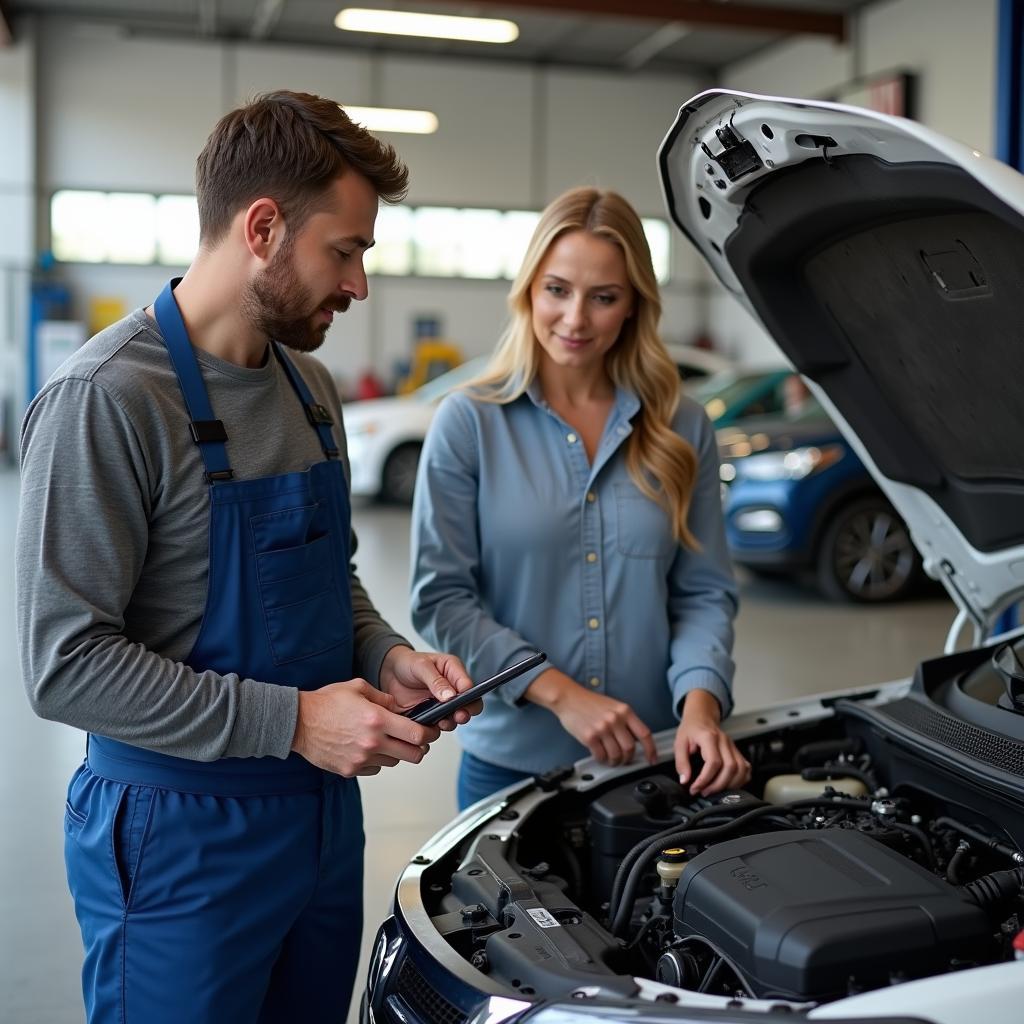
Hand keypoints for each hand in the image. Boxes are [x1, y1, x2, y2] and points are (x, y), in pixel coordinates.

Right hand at [291, 678, 439, 776]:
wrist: (298, 723)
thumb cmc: (326, 703)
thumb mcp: (358, 688)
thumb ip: (384, 698)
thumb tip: (399, 708)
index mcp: (377, 720)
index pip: (417, 734)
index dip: (429, 733)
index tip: (430, 731)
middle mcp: (372, 743)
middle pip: (413, 755)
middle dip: (419, 747)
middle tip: (415, 739)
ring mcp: (361, 759)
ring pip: (394, 762)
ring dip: (396, 753)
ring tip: (385, 740)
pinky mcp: (351, 770)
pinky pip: (375, 769)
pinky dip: (377, 760)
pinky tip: (367, 747)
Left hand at [378, 646, 479, 730]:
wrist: (389, 674)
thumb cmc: (408, 663)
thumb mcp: (421, 666)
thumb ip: (436, 680)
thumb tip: (451, 696)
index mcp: (453, 672)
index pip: (468, 685)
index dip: (469, 694)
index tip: (462, 701)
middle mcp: (452, 690)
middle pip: (468, 705)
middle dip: (466, 712)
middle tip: (459, 716)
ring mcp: (442, 705)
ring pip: (454, 718)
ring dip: (451, 722)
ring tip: (442, 723)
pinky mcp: (431, 717)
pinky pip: (437, 726)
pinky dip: (435, 729)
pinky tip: (428, 728)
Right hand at [527, 667, 657, 766]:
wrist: (569, 697)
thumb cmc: (590, 702)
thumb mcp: (613, 706)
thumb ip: (626, 721)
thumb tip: (636, 741)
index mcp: (625, 711)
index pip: (645, 734)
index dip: (651, 750)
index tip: (651, 759)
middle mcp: (615, 719)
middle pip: (630, 748)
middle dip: (628, 758)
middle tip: (623, 760)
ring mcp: (602, 728)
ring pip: (616, 755)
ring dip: (615, 762)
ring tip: (611, 759)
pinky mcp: (589, 736)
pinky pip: (601, 756)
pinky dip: (602, 760)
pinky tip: (600, 755)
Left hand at [674, 689, 750, 795]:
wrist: (701, 717)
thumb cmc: (691, 730)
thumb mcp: (679, 743)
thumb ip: (681, 762)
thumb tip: (685, 780)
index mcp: (709, 737)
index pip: (713, 762)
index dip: (705, 779)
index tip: (695, 788)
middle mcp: (724, 741)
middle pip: (730, 768)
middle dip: (717, 785)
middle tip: (704, 792)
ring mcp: (733, 746)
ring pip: (741, 769)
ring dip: (730, 785)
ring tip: (715, 791)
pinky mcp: (737, 752)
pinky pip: (746, 768)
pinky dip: (740, 780)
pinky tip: (728, 785)